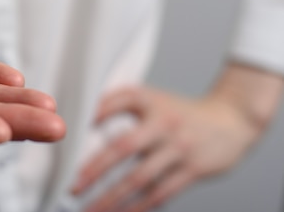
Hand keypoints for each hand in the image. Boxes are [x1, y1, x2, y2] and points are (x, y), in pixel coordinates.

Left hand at [72, 82, 273, 211]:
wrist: (231, 121)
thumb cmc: (179, 112)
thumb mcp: (151, 98)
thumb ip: (119, 104)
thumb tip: (82, 121)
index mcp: (149, 100)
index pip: (116, 103)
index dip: (92, 115)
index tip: (68, 134)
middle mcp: (163, 123)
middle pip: (123, 147)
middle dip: (94, 170)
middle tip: (72, 186)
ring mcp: (180, 148)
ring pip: (140, 178)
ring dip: (112, 197)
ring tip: (90, 209)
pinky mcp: (193, 170)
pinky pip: (161, 193)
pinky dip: (138, 207)